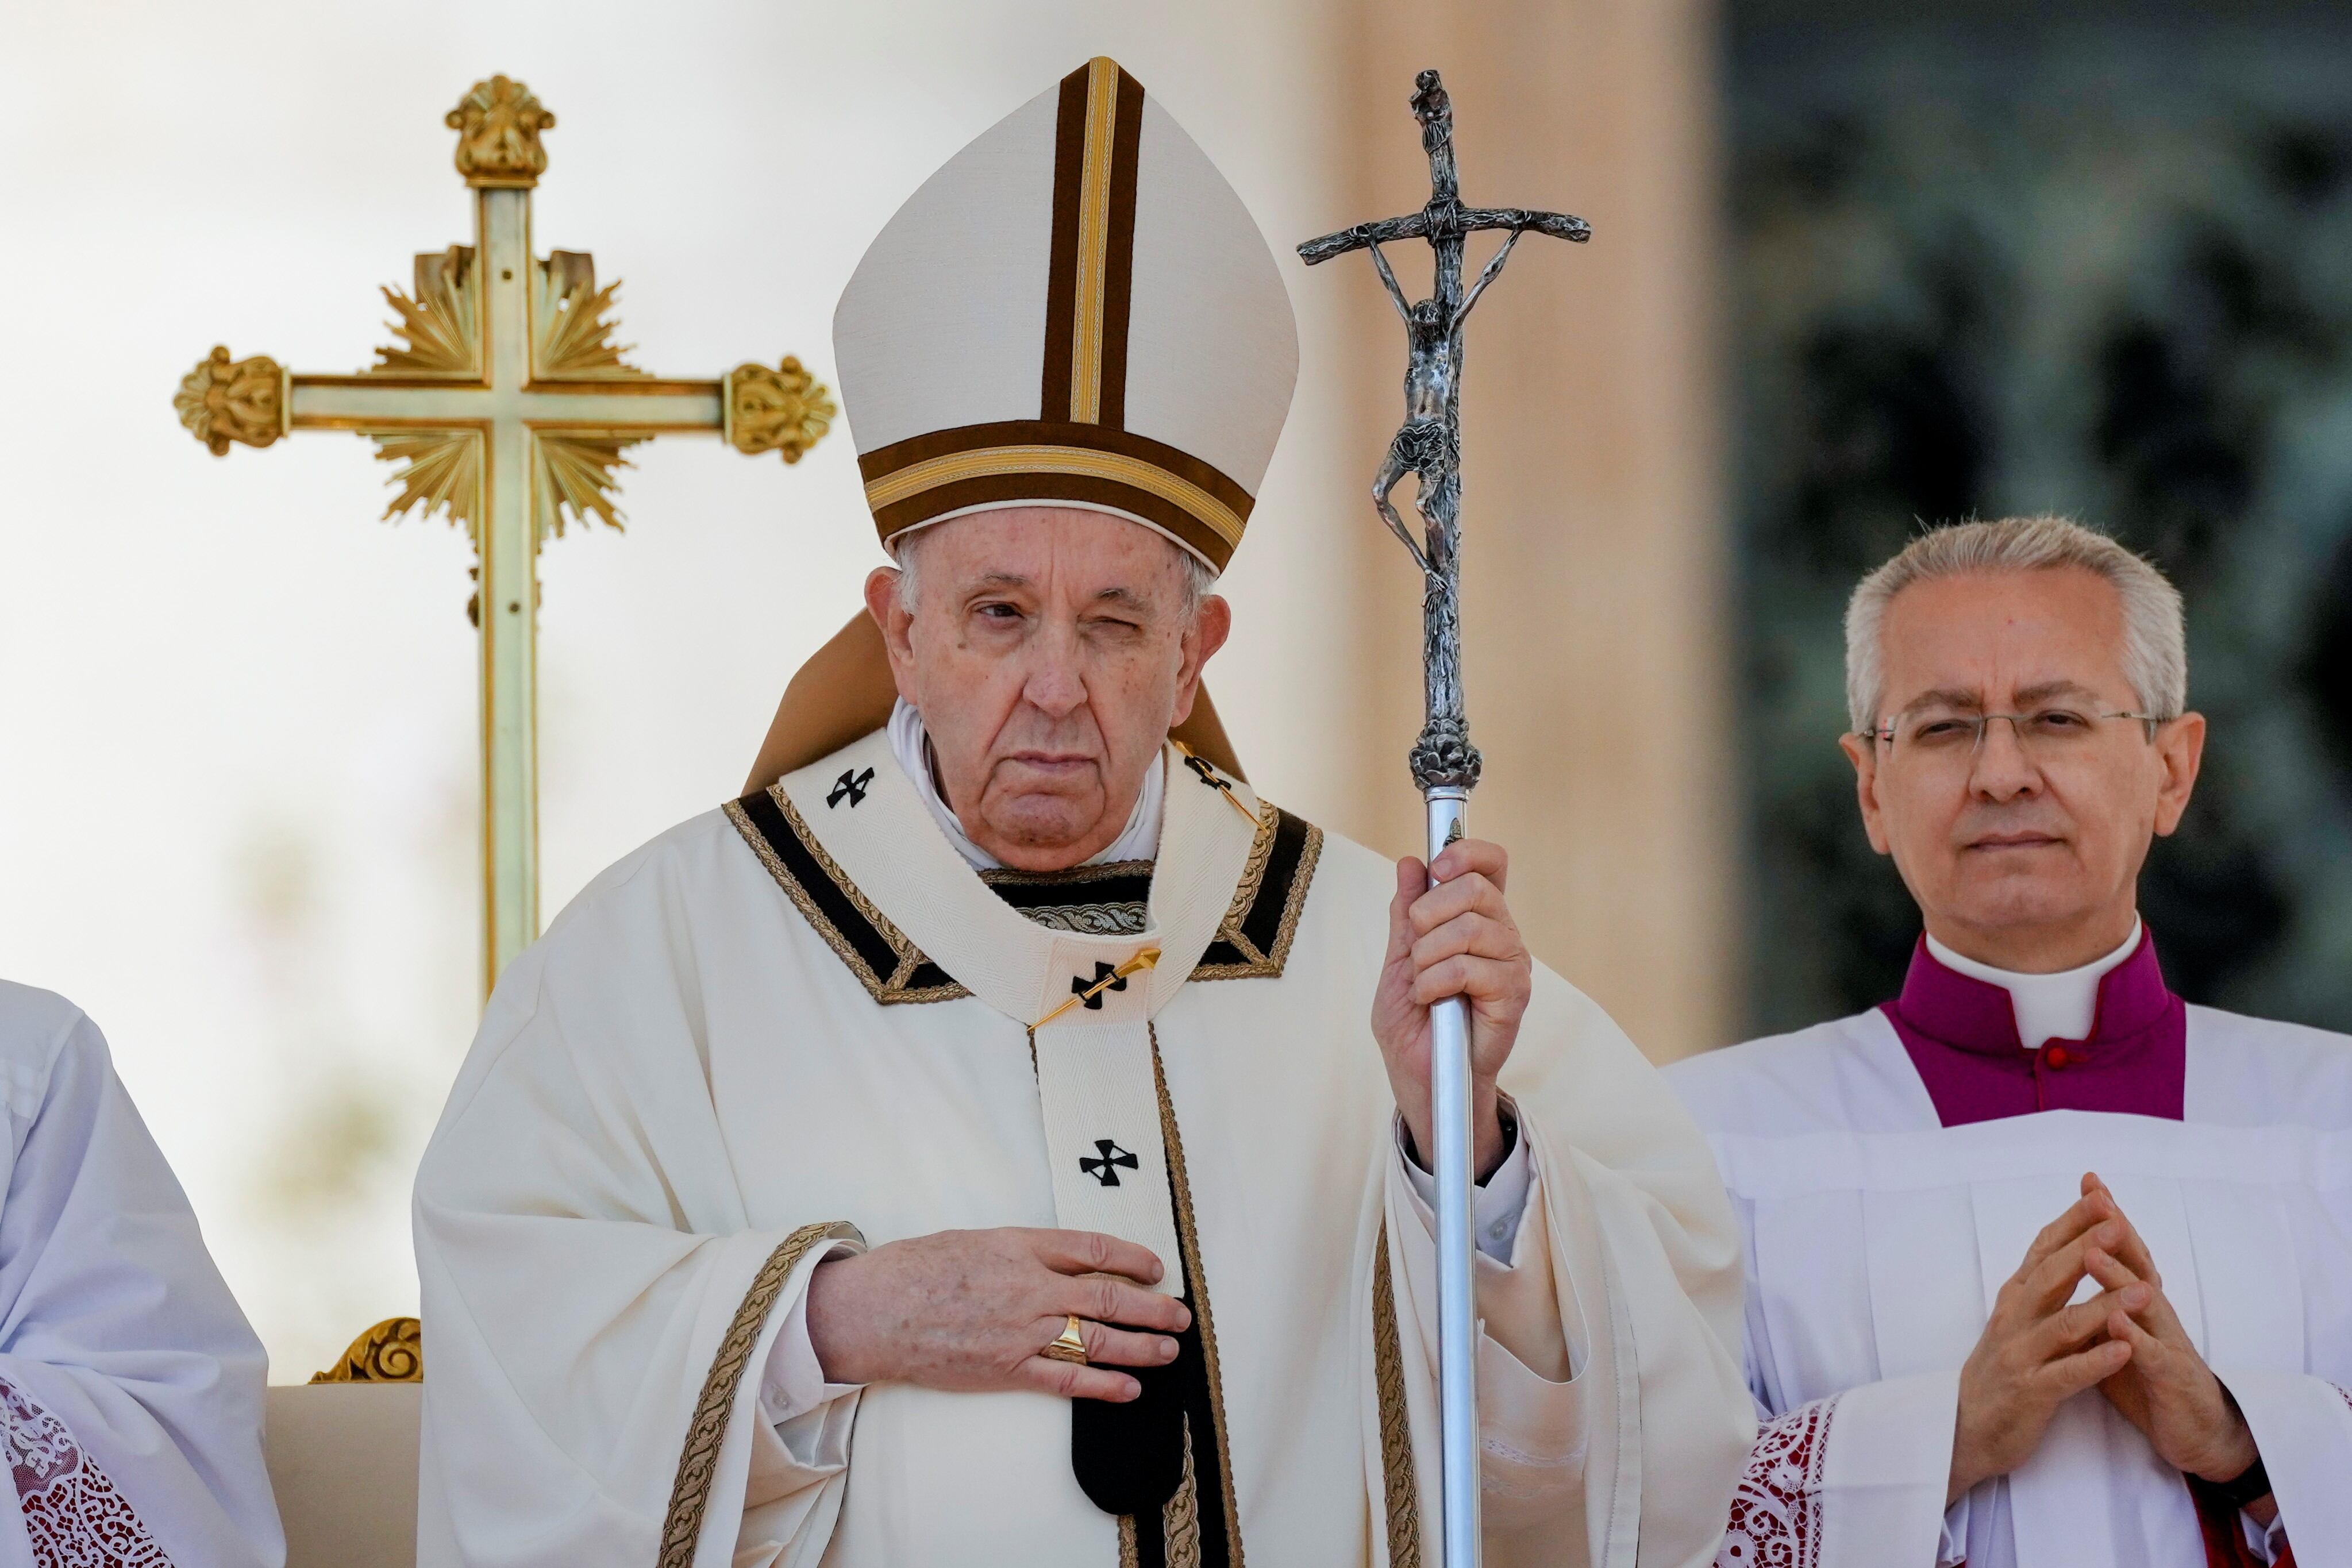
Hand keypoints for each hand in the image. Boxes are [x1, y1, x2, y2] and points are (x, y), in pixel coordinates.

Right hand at [803, 1227, 1189, 1403]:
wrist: (873, 1311)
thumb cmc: (916, 1269)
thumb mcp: (975, 1238)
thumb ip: (1022, 1249)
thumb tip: (1060, 1258)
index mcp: (1021, 1245)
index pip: (1094, 1248)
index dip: (1132, 1257)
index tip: (1155, 1267)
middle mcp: (1029, 1287)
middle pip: (1107, 1296)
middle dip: (1152, 1307)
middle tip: (1180, 1314)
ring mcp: (1021, 1331)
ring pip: (1096, 1339)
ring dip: (1140, 1346)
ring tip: (1168, 1351)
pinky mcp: (1007, 1369)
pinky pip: (1066, 1381)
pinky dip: (1103, 1385)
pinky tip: (1129, 1389)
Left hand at [1371, 838, 1531, 1179]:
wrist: (1421, 1078)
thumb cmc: (1414, 1025)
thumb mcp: (1398, 961)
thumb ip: (1406, 914)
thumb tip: (1410, 863)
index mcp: (1477, 919)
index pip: (1491, 864)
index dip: (1467, 853)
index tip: (1437, 867)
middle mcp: (1502, 936)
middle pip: (1477, 888)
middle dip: (1429, 912)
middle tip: (1415, 948)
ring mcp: (1511, 965)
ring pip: (1469, 927)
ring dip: (1428, 956)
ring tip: (1422, 984)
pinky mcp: (1513, 997)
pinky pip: (1469, 968)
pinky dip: (1436, 982)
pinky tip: (1432, 1001)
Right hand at [1948, 1191, 2142, 1503]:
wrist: (1965, 1429)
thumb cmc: (1999, 1373)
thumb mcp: (2015, 1323)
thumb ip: (2042, 1293)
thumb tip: (2074, 1253)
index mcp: (2013, 1300)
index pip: (2043, 1251)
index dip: (2072, 1224)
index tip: (2101, 1196)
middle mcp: (2013, 1319)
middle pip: (2052, 1276)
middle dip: (2087, 1247)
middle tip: (2118, 1222)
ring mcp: (2020, 1355)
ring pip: (2066, 1324)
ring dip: (2107, 1306)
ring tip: (2145, 1291)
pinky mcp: (2031, 1392)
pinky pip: (2068, 1374)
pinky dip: (2097, 1361)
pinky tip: (2125, 1349)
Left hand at [2075, 1174, 2265, 1500]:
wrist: (2194, 1430)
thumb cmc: (2147, 1375)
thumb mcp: (2117, 1331)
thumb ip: (2096, 1299)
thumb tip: (2064, 1267)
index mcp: (2138, 1302)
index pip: (2122, 1252)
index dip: (2105, 1219)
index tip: (2088, 1182)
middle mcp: (2154, 1314)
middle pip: (2136, 1265)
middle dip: (2116, 1231)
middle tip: (2097, 1196)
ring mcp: (2166, 1343)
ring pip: (2144, 1304)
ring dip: (2118, 1277)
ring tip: (2093, 1252)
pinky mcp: (2170, 1378)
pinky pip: (2151, 1356)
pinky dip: (2135, 1338)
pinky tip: (2117, 1321)